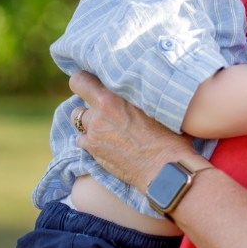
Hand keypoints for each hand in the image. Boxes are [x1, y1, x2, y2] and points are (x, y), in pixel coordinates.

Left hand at [69, 71, 195, 189]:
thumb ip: (136, 94)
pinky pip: (82, 140)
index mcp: (113, 97)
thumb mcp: (153, 104)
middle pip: (78, 101)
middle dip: (86, 103)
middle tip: (101, 108)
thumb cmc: (168, 134)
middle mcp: (99, 113)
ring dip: (88, 122)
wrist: (166, 168)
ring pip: (79, 121)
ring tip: (105, 127)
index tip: (91, 84)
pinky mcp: (94, 151)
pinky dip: (90, 140)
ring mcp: (94, 133)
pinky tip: (106, 143)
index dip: (84, 81)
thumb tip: (138, 88)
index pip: (80, 80)